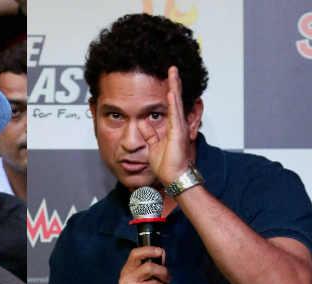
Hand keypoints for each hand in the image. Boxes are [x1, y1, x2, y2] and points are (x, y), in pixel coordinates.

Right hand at [117, 247, 170, 283]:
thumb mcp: (140, 282)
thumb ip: (149, 270)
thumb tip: (162, 256)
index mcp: (127, 270)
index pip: (135, 254)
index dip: (149, 250)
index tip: (160, 252)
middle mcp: (126, 279)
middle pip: (149, 268)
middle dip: (164, 273)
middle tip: (168, 280)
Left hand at [138, 66, 192, 185]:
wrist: (173, 177)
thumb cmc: (166, 165)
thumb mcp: (153, 146)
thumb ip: (149, 134)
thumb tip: (142, 123)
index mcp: (171, 127)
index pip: (169, 105)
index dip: (169, 91)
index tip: (166, 79)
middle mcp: (177, 124)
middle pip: (175, 99)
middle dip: (174, 83)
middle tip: (171, 68)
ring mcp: (179, 127)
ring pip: (176, 102)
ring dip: (175, 86)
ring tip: (173, 71)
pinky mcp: (178, 132)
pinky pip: (175, 114)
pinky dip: (173, 102)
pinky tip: (171, 91)